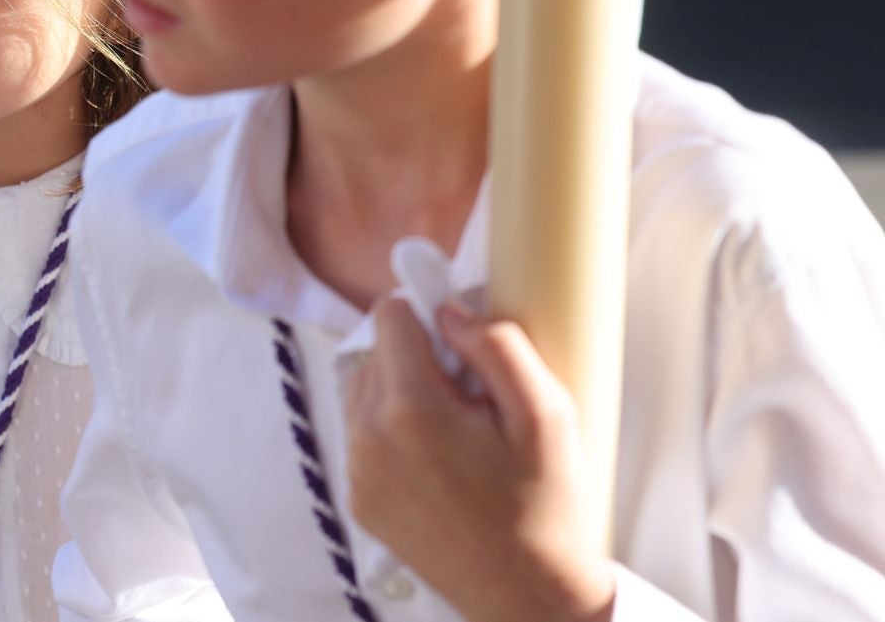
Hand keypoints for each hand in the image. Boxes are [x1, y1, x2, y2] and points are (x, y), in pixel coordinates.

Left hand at [343, 299, 616, 621]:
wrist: (528, 597)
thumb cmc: (547, 507)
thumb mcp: (547, 413)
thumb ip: (496, 344)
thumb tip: (449, 311)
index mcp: (410, 409)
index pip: (390, 316)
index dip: (430, 317)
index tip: (460, 341)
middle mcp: (368, 437)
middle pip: (376, 353)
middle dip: (419, 360)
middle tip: (471, 398)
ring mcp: (358, 472)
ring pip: (364, 392)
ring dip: (402, 394)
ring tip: (456, 431)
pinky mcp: (359, 499)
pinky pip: (364, 437)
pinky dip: (393, 434)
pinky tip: (440, 462)